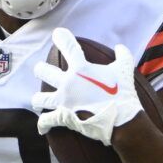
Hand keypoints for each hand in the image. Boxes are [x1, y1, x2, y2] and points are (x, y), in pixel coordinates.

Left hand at [31, 27, 141, 145]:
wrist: (121, 120)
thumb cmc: (123, 94)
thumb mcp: (125, 70)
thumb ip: (123, 56)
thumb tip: (120, 47)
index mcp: (81, 68)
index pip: (67, 46)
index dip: (61, 37)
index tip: (57, 34)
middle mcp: (68, 83)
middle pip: (43, 71)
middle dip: (40, 69)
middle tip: (41, 70)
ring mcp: (63, 101)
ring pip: (39, 98)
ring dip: (38, 99)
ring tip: (38, 100)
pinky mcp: (63, 117)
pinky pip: (46, 121)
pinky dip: (43, 125)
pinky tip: (42, 128)